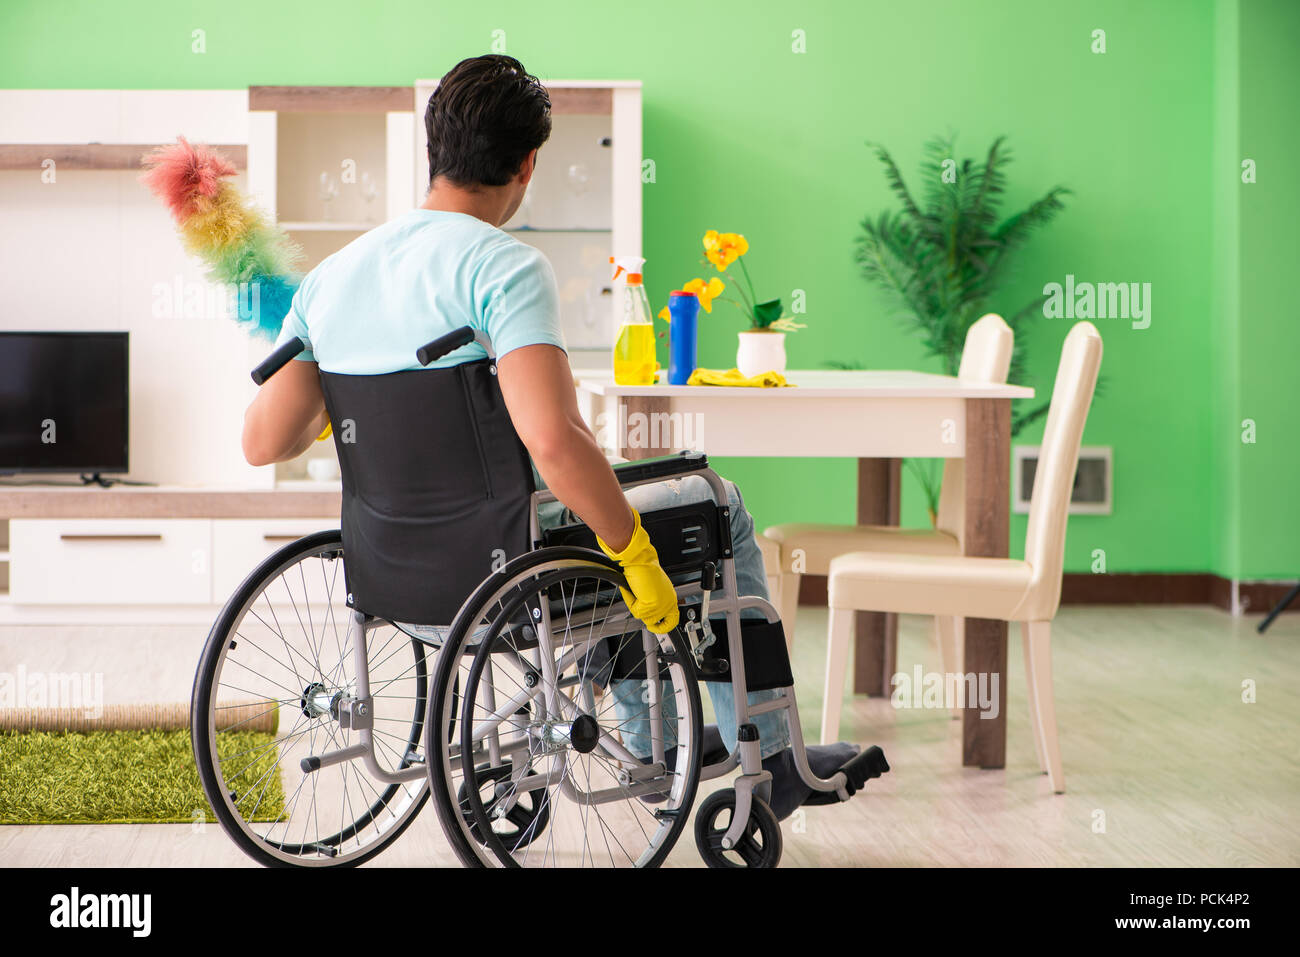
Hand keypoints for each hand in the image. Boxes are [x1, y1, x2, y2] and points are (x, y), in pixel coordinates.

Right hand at [597, 508, 678, 632]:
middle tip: (636, 605)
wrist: (639, 559)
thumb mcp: (653, 587)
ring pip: (643, 617)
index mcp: (670, 597)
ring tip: (634, 590)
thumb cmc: (643, 568)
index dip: (663, 627)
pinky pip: (636, 611)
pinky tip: (632, 589)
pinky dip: (630, 601)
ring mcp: (661, 604)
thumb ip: (653, 601)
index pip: (672, 620)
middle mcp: (668, 602)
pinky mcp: (652, 604)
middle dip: (642, 613)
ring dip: (635, 605)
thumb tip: (646, 612)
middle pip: (653, 620)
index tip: (654, 628)